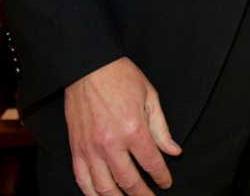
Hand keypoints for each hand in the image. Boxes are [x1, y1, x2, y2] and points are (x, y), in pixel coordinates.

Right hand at [64, 57, 181, 194]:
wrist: (88, 66)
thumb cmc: (121, 76)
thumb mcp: (149, 97)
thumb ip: (161, 128)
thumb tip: (173, 151)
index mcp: (134, 130)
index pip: (152, 163)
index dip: (161, 177)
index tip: (166, 182)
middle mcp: (111, 144)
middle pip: (129, 182)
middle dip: (143, 195)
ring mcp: (91, 148)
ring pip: (104, 188)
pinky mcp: (76, 148)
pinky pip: (82, 179)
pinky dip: (91, 193)